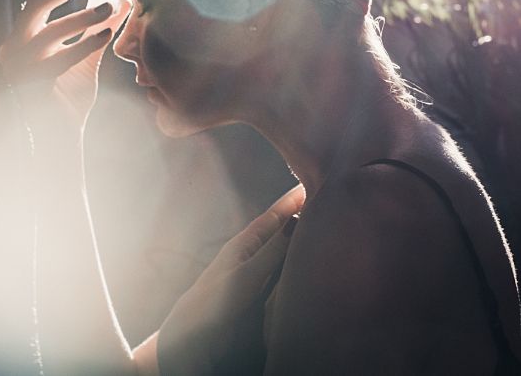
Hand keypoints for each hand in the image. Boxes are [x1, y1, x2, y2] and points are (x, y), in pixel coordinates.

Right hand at [0, 0, 131, 137]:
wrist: (59, 141)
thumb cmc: (69, 99)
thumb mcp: (87, 57)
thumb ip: (99, 29)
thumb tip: (121, 0)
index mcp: (21, 39)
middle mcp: (13, 48)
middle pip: (35, 3)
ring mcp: (18, 67)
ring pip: (50, 30)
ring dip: (83, 16)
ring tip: (110, 7)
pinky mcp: (31, 85)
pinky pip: (60, 59)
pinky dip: (85, 44)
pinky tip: (106, 34)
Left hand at [156, 184, 306, 375]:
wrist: (194, 339)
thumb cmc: (214, 303)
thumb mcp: (246, 274)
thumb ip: (271, 251)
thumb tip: (295, 221)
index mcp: (244, 244)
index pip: (273, 216)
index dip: (292, 201)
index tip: (311, 182)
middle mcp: (252, 256)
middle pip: (281, 232)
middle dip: (301, 218)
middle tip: (326, 203)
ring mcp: (256, 276)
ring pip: (284, 254)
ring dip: (301, 244)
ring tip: (325, 231)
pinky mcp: (259, 296)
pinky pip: (283, 276)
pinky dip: (297, 269)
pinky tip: (310, 269)